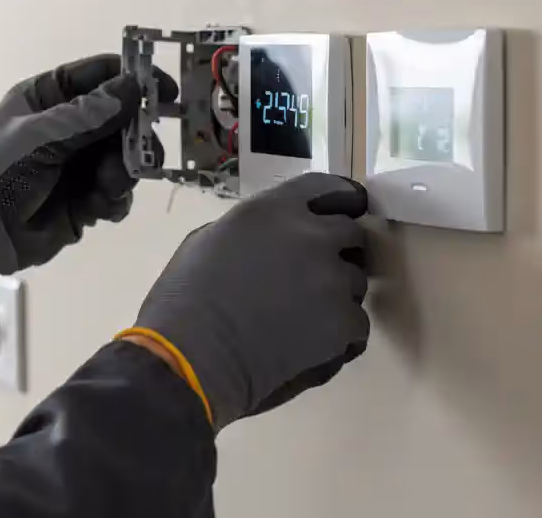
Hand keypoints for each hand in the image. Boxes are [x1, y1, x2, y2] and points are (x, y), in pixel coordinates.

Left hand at [0, 54, 175, 301]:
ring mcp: (77, 165)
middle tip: (142, 153)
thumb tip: (132, 86)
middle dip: (134, 136)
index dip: (134, 80)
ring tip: (105, 187)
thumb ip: (87, 116)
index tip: (166, 93)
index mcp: (47, 99)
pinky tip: (99, 209)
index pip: (99, 76)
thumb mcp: (38, 138)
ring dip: (123, 173)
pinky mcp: (83, 202)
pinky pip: (115, 193)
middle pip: (121, 119)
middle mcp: (66, 127)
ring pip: (124, 158)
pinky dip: (115, 200)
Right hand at [129, 173, 369, 430]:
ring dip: (337, 294)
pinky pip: (357, 322)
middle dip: (339, 251)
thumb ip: (250, 230)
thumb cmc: (184, 299)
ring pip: (355, 281)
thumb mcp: (207, 240)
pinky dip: (340, 334)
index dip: (341, 198)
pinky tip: (312, 343)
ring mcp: (331, 278)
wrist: (194, 355)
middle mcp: (310, 235)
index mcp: (272, 210)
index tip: (346, 209)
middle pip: (350, 234)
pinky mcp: (342, 321)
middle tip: (314, 276)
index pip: (325, 187)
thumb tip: (269, 240)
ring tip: (305, 317)